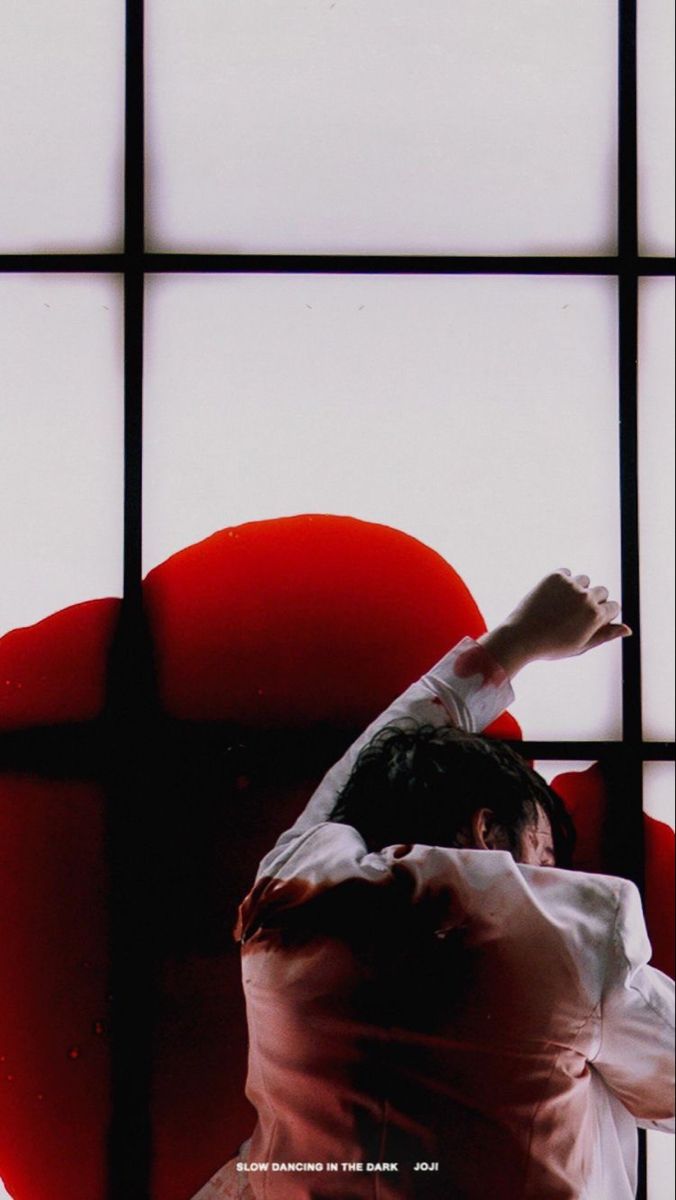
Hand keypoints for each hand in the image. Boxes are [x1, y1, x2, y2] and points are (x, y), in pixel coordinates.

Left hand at [479, 570, 631, 677]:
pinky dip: (563, 582)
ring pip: (585, 580)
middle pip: (602, 591)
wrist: (520, 637)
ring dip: (579, 589)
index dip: (602, 616)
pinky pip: (567, 573)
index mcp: (596, 616)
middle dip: (593, 601)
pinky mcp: (555, 576)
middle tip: (572, 615)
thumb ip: (606, 635)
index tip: (585, 624)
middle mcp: (586, 597)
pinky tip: (551, 597)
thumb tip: (628, 629)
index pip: (613, 607)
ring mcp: (571, 585)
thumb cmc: (551, 646)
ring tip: (561, 606)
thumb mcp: (582, 646)